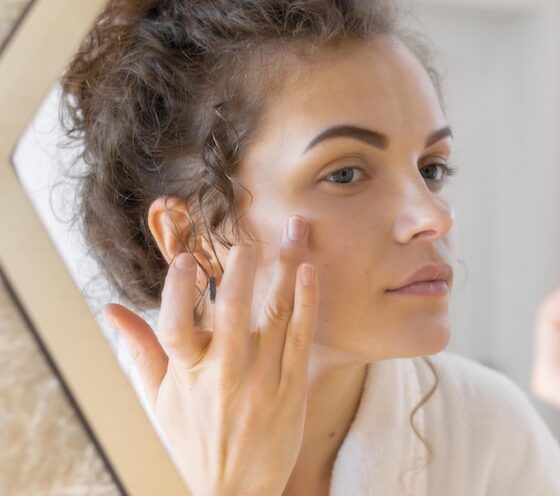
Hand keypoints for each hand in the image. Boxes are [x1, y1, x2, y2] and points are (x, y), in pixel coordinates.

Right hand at [105, 216, 318, 495]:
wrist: (236, 491)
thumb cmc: (194, 440)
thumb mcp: (159, 400)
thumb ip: (139, 350)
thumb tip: (109, 309)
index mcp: (186, 375)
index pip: (174, 327)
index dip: (177, 292)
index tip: (184, 259)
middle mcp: (224, 375)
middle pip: (232, 313)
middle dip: (241, 270)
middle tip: (248, 239)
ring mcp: (262, 380)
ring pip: (275, 315)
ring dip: (287, 267)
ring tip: (296, 230)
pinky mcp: (293, 386)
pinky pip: (302, 337)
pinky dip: (307, 302)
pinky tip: (310, 272)